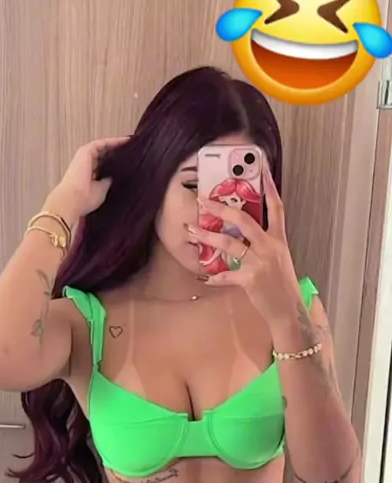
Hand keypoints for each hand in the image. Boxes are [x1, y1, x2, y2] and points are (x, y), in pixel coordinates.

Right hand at [49, 137, 128, 220]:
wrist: (74, 199)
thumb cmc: (86, 199)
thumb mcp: (102, 190)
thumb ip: (108, 181)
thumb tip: (116, 175)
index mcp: (89, 175)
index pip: (105, 166)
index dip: (117, 163)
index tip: (131, 162)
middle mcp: (86, 164)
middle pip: (104, 156)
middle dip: (118, 153)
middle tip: (134, 152)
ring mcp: (85, 157)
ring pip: (103, 148)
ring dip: (116, 145)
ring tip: (131, 144)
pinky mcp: (85, 151)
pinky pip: (102, 144)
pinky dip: (113, 141)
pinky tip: (126, 140)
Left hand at [190, 164, 301, 324]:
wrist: (289, 310)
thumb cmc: (282, 286)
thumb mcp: (280, 260)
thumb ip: (265, 245)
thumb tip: (247, 235)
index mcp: (278, 240)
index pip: (277, 209)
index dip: (270, 189)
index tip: (263, 171)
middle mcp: (270, 248)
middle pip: (245, 221)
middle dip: (223, 209)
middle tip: (204, 202)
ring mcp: (260, 263)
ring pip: (230, 244)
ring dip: (209, 237)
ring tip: (193, 231)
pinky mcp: (250, 280)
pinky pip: (227, 276)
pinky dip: (215, 277)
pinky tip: (204, 277)